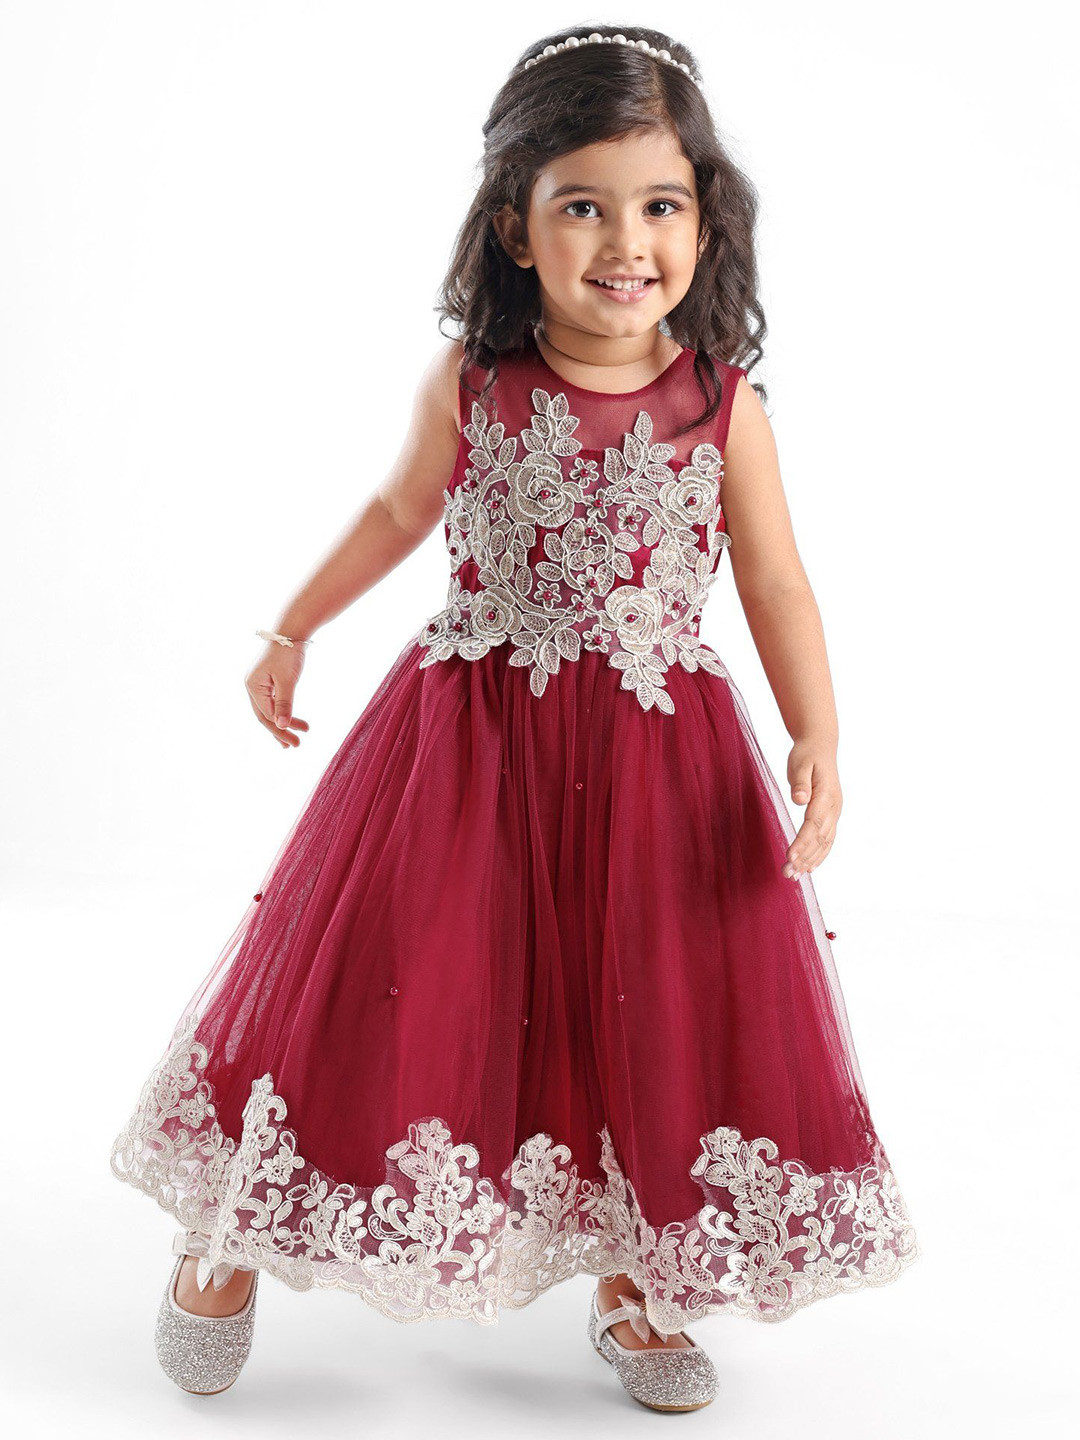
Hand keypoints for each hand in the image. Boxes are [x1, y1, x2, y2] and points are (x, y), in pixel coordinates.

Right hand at [244, 643, 310, 748]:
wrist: (291, 630)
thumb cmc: (288, 652)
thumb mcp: (288, 680)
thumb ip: (285, 703)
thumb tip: (281, 726)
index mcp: (253, 686)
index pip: (266, 716)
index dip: (281, 730)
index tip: (297, 741)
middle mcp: (252, 686)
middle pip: (265, 715)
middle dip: (280, 731)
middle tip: (296, 745)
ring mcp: (258, 683)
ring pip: (268, 710)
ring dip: (282, 723)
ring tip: (296, 738)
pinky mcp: (266, 680)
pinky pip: (272, 701)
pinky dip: (282, 712)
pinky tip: (290, 720)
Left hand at [782, 739, 840, 877]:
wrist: (821, 746)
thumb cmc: (807, 754)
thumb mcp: (800, 763)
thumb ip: (800, 782)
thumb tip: (799, 798)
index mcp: (826, 795)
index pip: (813, 823)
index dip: (802, 841)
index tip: (790, 856)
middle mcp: (834, 807)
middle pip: (819, 838)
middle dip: (804, 858)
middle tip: (787, 874)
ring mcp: (834, 813)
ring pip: (824, 843)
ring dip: (810, 861)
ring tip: (794, 876)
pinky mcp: (831, 816)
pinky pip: (827, 840)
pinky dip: (819, 856)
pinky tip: (809, 869)